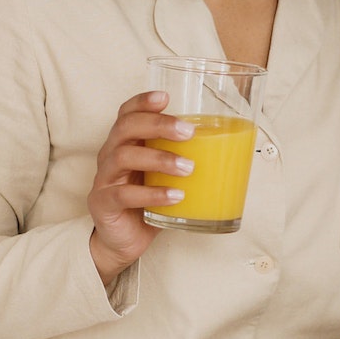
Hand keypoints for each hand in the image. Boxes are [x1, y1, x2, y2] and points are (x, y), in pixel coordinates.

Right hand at [88, 90, 193, 284]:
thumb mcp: (165, 177)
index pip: (127, 113)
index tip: (166, 97)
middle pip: (126, 127)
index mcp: (124, 143)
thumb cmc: (147, 203)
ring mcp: (105, 179)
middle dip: (158, 125)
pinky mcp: (104, 204)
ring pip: (124, 156)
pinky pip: (125, 195)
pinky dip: (153, 194)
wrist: (122, 241)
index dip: (142, 101)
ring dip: (160, 159)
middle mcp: (110, 155)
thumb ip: (183, 160)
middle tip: (188, 132)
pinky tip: (176, 196)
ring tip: (188, 168)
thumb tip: (235, 152)